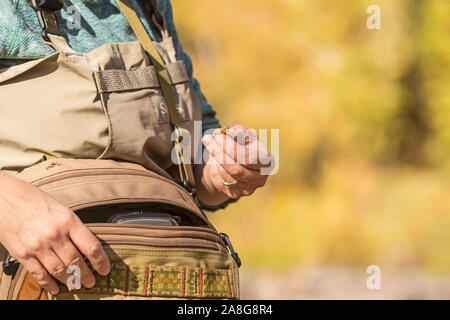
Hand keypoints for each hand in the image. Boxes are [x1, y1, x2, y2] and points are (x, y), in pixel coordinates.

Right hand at [0, 172, 109, 294]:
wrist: (5, 198)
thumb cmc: (36, 200)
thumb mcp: (62, 209)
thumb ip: (73, 228)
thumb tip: (86, 247)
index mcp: (68, 221)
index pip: (91, 246)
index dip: (101, 261)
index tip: (105, 269)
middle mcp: (55, 234)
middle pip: (76, 262)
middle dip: (87, 275)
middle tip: (92, 282)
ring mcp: (38, 246)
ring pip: (60, 270)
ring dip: (70, 280)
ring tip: (77, 285)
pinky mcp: (23, 253)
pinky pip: (39, 274)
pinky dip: (49, 284)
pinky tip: (55, 288)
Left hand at [197, 125, 272, 204]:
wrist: (238, 162)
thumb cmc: (243, 145)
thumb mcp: (244, 135)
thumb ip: (237, 132)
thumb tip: (224, 133)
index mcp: (267, 161)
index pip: (247, 157)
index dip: (230, 147)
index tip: (218, 136)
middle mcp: (260, 178)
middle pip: (236, 169)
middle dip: (220, 153)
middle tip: (208, 140)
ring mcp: (248, 188)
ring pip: (226, 176)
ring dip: (216, 160)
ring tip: (212, 147)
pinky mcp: (236, 194)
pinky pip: (220, 183)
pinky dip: (215, 170)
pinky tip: (216, 161)